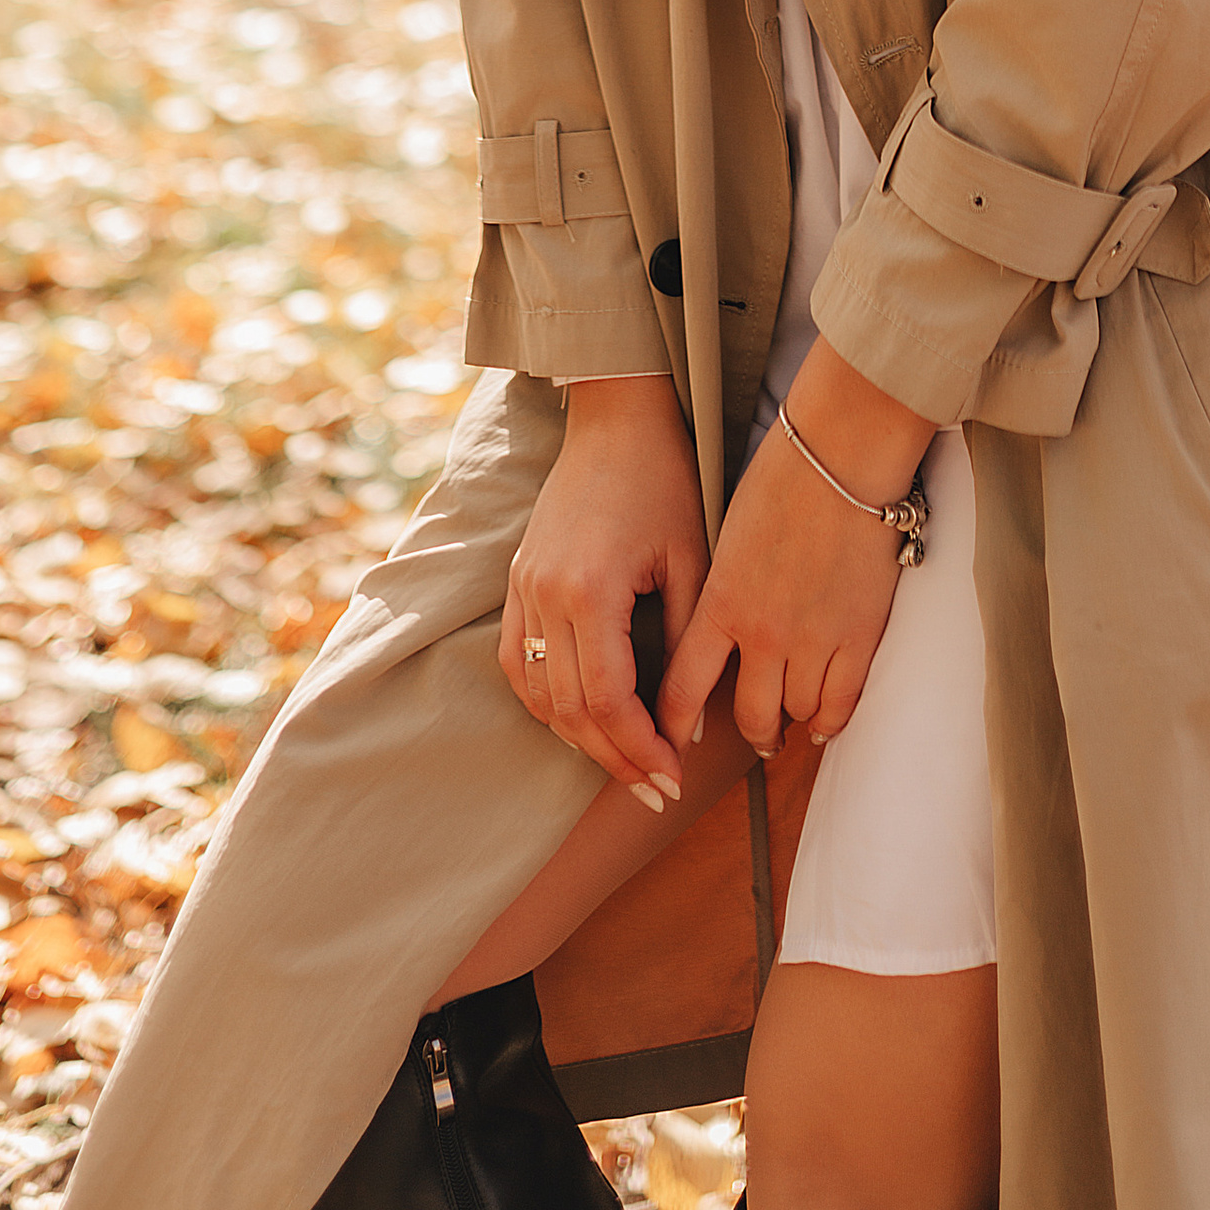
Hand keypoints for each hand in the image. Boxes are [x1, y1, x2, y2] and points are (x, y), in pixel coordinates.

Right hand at [500, 376, 706, 804]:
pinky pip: (516, 663)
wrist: (616, 421)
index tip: (673, 777)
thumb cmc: (665, 481)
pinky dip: (545, 701)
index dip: (640, 749)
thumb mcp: (693, 561)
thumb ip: (686, 646)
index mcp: (589, 589)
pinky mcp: (516, 581)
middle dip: (614, 759)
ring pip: (538, 695)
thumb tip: (687, 727)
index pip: (607, 700)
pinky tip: (581, 718)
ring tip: (625, 762)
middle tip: (656, 788)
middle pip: (569, 710)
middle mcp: (544, 594)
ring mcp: (522, 588)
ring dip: (580, 738)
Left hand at [657, 338, 933, 760]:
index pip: (683, 689)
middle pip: (750, 715)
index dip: (672, 729)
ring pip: (797, 714)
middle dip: (752, 731)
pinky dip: (831, 719)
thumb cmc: (780, 480)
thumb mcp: (727, 539)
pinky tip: (825, 718)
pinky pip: (843, 704)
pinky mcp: (860, 635)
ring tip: (794, 715)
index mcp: (721, 602)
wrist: (841, 453)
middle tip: (757, 731)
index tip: (671, 745)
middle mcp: (763, 631)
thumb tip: (715, 639)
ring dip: (794, 719)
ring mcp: (814, 638)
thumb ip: (720, 596)